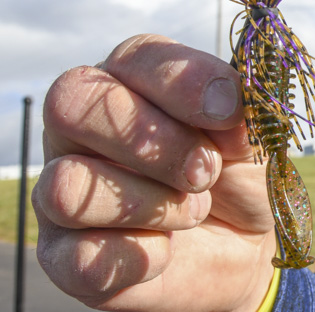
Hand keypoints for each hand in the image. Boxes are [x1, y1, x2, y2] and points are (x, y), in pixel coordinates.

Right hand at [32, 35, 277, 311]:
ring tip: (195, 210)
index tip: (231, 112)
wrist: (244, 246)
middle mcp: (81, 129)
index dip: (183, 82)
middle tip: (206, 169)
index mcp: (130, 80)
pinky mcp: (63, 257)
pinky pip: (78, 257)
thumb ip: (243, 107)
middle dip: (153, 141)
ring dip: (151, 204)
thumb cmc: (239, 173)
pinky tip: (167, 250)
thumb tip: (228, 99)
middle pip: (70, 103)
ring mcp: (61, 191)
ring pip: (67, 185)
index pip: (133, 57)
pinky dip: (140, 255)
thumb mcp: (253, 134)